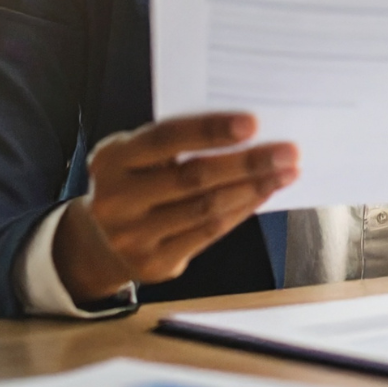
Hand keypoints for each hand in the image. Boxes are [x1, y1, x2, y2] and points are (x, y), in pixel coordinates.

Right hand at [53, 112, 297, 302]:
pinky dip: (242, 210)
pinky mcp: (154, 263)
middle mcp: (117, 199)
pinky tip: (264, 193)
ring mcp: (133, 236)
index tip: (253, 122)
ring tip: (287, 172)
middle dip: (247, 162)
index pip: (166, 138)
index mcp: (113, 159)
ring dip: (253, 188)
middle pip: (193, 176)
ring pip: (206, 208)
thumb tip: (248, 131)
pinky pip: (209, 233)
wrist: (98, 241)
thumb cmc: (136, 181)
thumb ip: (179, 142)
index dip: (210, 130)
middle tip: (288, 151)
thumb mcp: (140, 155)